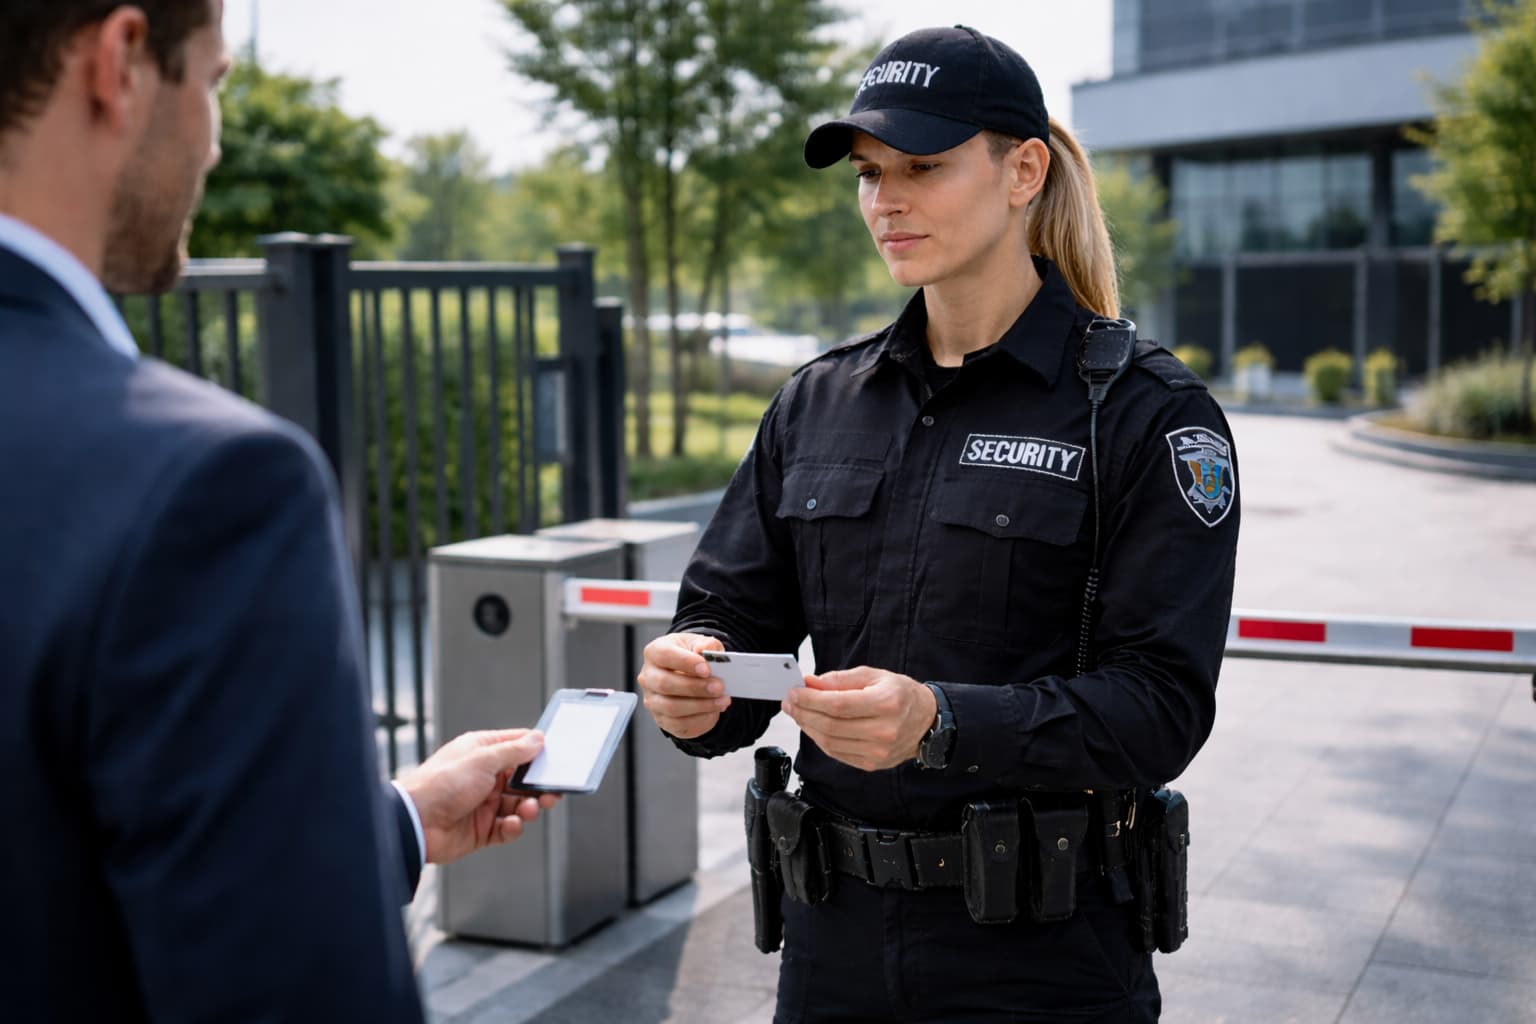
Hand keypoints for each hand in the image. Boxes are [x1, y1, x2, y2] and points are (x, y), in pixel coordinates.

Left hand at [395, 729, 560, 864]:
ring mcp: (483, 804)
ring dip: (529, 807)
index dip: (537, 752)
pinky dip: (514, 827)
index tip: (557, 758)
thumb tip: (538, 739)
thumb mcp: (482, 760)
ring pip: (519, 805)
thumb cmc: (441, 784)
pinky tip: (511, 824)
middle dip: (539, 786)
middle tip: (551, 792)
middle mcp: (484, 777)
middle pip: (523, 780)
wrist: (414, 823)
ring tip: (529, 809)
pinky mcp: (482, 829)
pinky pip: (507, 828)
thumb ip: (514, 751)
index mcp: (482, 752)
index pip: (518, 746)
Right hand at [637, 632, 730, 738]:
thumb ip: (707, 644)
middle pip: (665, 684)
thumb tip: (706, 650)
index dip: (685, 662)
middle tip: (719, 687)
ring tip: (721, 700)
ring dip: (700, 705)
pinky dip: (700, 718)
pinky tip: (714, 710)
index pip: (664, 655)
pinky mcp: (661, 718)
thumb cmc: (692, 656)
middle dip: (695, 687)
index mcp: (655, 652)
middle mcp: (648, 676)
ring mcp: (652, 700)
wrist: (691, 675)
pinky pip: (678, 724)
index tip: (706, 669)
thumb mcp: (701, 644)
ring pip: (671, 707)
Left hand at [782, 667, 935, 771]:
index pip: (838, 705)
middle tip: (789, 702)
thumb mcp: (873, 676)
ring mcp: (878, 751)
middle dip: (803, 712)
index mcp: (887, 703)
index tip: (793, 692)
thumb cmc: (899, 694)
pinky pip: (836, 753)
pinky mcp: (871, 764)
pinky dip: (820, 739)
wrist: (925, 721)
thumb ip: (840, 679)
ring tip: (798, 713)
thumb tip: (809, 683)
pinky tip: (813, 726)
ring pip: (829, 742)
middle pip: (830, 725)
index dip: (810, 699)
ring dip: (808, 727)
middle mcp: (884, 731)